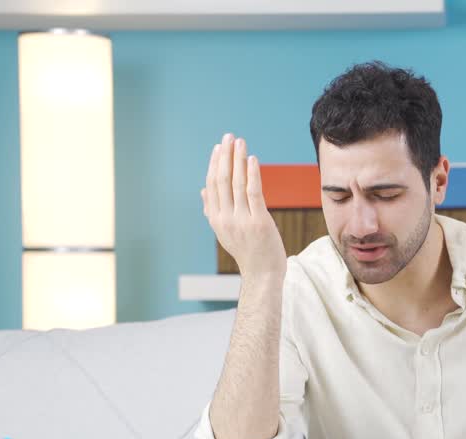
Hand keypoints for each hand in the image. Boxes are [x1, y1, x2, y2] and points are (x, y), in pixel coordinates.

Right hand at [201, 133, 286, 277]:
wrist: (262, 274)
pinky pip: (253, 193)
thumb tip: (203, 190)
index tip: (219, 147)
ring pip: (237, 183)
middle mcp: (225, 218)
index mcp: (215, 219)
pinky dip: (252, 174)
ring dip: (238, 159)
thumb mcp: (225, 231)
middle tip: (229, 137)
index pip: (212, 185)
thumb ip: (213, 210)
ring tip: (240, 142)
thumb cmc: (247, 251)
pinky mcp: (258, 222)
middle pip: (222, 180)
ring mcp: (241, 220)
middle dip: (225, 156)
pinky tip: (252, 159)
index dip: (215, 164)